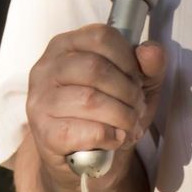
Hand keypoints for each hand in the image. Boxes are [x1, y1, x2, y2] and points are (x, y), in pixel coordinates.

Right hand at [25, 23, 166, 190]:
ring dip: (120, 115)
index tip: (137, 79)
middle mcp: (47, 67)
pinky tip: (114, 138)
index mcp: (67, 44)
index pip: (101, 36)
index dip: (127, 59)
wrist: (85, 155)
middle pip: (96, 68)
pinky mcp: (43, 132)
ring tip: (130, 124)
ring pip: (89, 100)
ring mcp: (41, 99)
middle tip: (137, 107)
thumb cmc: (108, 108)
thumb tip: (150, 51)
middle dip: (127, 91)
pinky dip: (107, 136)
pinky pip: (81, 131)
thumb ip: (149, 64)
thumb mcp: (135, 82)